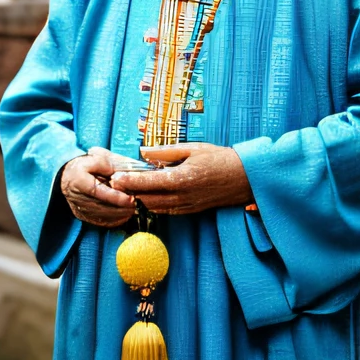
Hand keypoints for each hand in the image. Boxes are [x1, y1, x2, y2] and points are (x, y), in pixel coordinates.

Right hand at [60, 148, 137, 226]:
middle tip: (137, 205)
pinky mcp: (82, 215)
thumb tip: (124, 171)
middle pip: (102, 207)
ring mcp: (79, 208)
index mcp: (79, 181)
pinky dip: (114, 220)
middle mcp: (77, 197)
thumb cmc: (84, 165)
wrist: (65, 176)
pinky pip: (100, 221)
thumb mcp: (95, 156)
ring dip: (120, 215)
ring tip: (133, 210)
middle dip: (122, 208)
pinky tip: (124, 215)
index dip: (116, 197)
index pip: (99, 192)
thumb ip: (109, 163)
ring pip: (102, 216)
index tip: (131, 199)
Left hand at [111, 143, 253, 214]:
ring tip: (126, 190)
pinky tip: (145, 197)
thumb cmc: (221, 159)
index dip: (128, 181)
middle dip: (128, 192)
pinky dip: (153, 205)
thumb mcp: (193, 148)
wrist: (246, 179)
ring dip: (139, 200)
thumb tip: (143, 151)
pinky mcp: (190, 211)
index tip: (114, 177)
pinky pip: (166, 211)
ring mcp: (186, 206)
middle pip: (146, 199)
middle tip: (114, 183)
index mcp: (181, 179)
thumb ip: (165, 152)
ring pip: (154, 208)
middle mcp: (181, 196)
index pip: (147, 182)